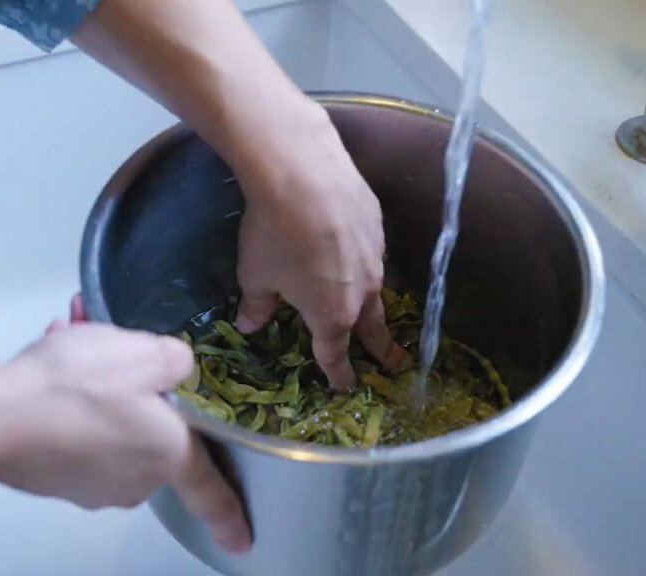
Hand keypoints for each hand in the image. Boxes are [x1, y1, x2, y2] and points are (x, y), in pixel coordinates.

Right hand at [0, 296, 250, 553]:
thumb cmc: (75, 386)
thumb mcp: (145, 353)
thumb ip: (179, 361)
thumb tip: (176, 370)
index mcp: (168, 456)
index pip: (210, 491)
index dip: (229, 516)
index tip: (243, 540)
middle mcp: (134, 481)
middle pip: (153, 433)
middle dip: (139, 392)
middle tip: (119, 351)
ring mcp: (91, 485)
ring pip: (111, 425)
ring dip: (98, 386)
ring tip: (74, 341)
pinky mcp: (55, 477)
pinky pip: (77, 429)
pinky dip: (70, 398)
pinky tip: (53, 363)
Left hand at [233, 101, 406, 390]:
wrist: (303, 172)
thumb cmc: (272, 234)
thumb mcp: (255, 275)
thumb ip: (257, 305)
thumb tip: (249, 325)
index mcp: (331, 314)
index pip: (335, 353)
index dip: (339, 372)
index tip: (345, 385)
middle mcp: (361, 291)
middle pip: (372, 327)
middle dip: (383, 350)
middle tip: (396, 366)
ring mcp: (375, 256)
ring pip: (376, 288)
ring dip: (373, 302)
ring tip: (373, 308)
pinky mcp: (377, 224)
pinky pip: (372, 252)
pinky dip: (362, 259)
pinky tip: (352, 248)